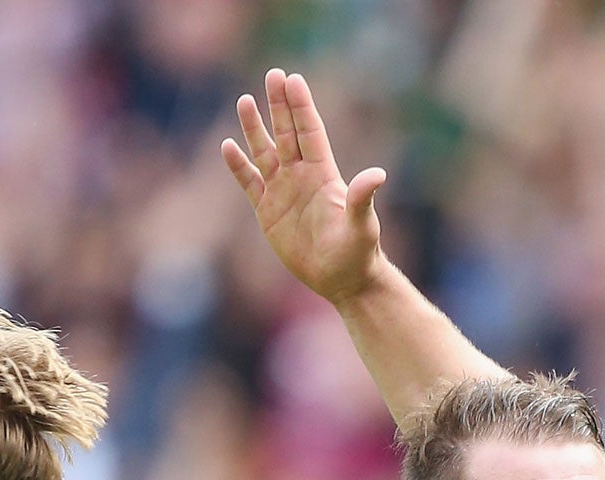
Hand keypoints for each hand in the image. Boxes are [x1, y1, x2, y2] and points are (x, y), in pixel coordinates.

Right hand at [223, 68, 387, 303]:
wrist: (342, 281)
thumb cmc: (358, 254)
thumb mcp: (362, 226)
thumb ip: (362, 199)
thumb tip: (377, 175)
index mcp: (323, 175)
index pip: (310, 132)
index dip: (301, 107)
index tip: (293, 80)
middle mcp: (301, 177)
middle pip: (286, 134)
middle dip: (279, 105)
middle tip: (273, 74)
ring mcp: (283, 192)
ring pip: (264, 152)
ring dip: (254, 128)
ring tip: (244, 100)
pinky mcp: (267, 211)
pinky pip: (249, 183)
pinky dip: (238, 166)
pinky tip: (227, 146)